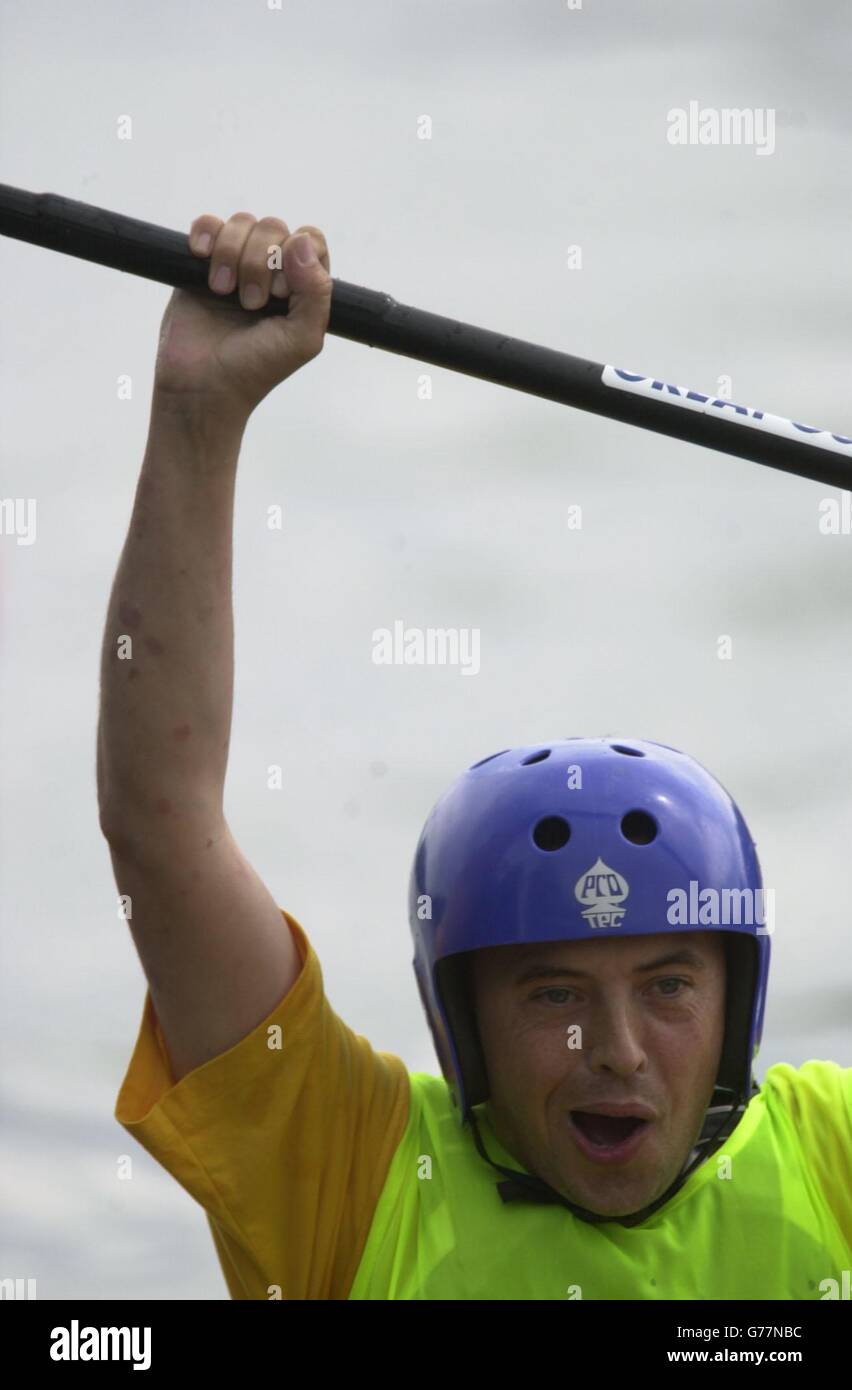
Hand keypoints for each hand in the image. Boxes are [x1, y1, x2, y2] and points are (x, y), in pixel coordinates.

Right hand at [153, 211, 331, 419]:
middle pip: (274, 228)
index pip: (310, 241)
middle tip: (251, 304)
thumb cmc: (254, 369)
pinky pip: (207, 224)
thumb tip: (301, 241)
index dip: (296, 257)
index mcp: (300, 287)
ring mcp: (235, 265)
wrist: (202, 385)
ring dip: (231, 255)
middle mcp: (270, 271)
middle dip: (260, 262)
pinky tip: (202, 258)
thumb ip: (317, 292)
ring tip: (223, 293)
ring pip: (242, 223)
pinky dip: (206, 234)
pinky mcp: (200, 264)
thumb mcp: (302, 338)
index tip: (282, 293)